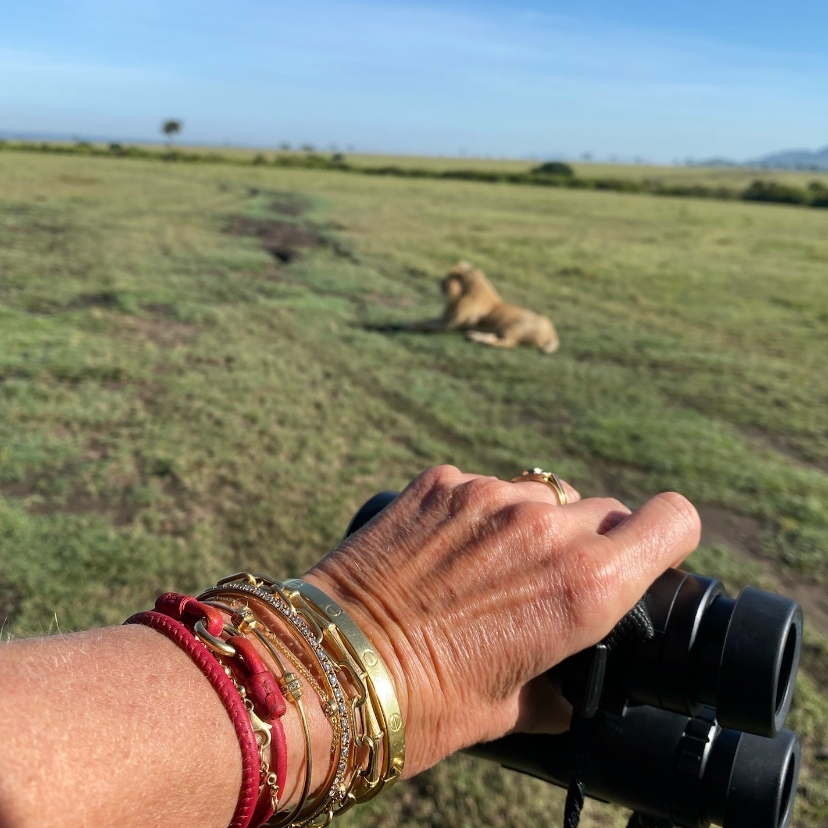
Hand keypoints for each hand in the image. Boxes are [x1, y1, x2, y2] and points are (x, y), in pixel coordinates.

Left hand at [305, 465, 699, 776]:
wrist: (333, 665)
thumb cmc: (427, 703)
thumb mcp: (513, 711)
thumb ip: (558, 688)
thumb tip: (567, 689)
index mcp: (585, 586)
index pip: (672, 520)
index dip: (668, 534)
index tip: (650, 550)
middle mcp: (546, 528)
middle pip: (604, 509)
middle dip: (592, 541)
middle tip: (550, 580)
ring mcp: (489, 496)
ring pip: (543, 496)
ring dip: (533, 524)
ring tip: (489, 568)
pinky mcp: (442, 483)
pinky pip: (483, 488)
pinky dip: (478, 513)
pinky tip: (445, 551)